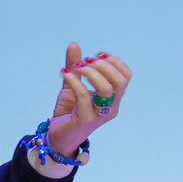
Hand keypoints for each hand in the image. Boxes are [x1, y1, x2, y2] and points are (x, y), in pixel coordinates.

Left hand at [47, 42, 131, 156]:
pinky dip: (75, 82)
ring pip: (106, 89)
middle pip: (120, 81)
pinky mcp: (84, 119)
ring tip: (75, 67)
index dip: (114, 62)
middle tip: (85, 61)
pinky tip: (65, 74)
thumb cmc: (69, 111)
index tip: (97, 54)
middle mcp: (110, 106)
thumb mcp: (72, 84)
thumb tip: (74, 45)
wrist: (57, 136)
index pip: (125, 76)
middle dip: (104, 66)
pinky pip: (84, 97)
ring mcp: (98, 114)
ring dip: (91, 73)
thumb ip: (75, 66)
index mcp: (112, 97)